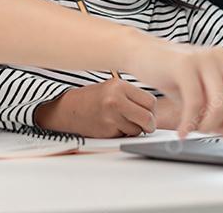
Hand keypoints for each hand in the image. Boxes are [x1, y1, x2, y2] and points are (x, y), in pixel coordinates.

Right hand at [34, 78, 157, 138]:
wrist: (68, 109)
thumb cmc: (93, 99)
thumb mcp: (113, 88)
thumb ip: (132, 96)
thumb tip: (155, 111)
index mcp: (119, 86)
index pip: (150, 101)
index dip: (152, 111)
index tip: (148, 113)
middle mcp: (115, 99)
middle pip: (148, 117)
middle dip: (149, 124)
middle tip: (145, 125)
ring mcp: (110, 116)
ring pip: (137, 130)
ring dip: (134, 130)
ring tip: (121, 122)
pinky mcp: (106, 130)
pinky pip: (125, 136)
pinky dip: (123, 134)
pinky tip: (112, 127)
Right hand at [154, 55, 222, 131]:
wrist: (143, 53)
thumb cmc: (176, 76)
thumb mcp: (203, 94)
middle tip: (222, 135)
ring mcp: (207, 58)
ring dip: (209, 127)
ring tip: (195, 129)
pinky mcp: (186, 65)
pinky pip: (197, 106)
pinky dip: (190, 126)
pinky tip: (182, 131)